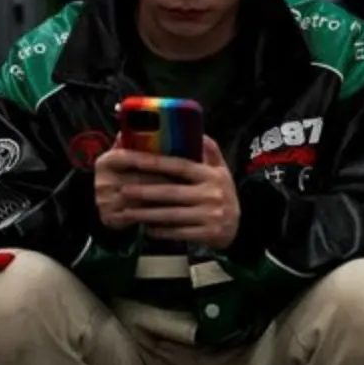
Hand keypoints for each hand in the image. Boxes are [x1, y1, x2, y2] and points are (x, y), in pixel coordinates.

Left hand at [95, 140, 240, 249]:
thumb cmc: (222, 193)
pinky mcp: (207, 234)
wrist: (239, 227)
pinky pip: (178, 232)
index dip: (157, 162)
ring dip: (147, 214)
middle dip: (145, 191)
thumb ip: (209, 150)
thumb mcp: (221, 170)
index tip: (135, 159)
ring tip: (127, 211)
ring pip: (171, 215)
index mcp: (211, 175)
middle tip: (123, 189)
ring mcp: (209, 215)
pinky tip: (146, 228)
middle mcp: (211, 194)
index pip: (180, 166)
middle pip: (171, 192)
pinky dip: (160, 231)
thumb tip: (195, 130)